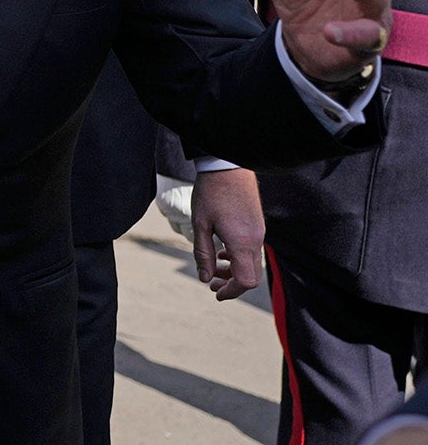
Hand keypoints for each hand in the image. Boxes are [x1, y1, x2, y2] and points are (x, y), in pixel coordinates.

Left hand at [191, 168, 264, 299]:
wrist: (227, 165)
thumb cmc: (210, 192)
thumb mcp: (200, 224)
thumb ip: (203, 253)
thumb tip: (205, 278)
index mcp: (242, 243)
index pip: (245, 281)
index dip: (231, 291)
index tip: (215, 293)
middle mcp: (255, 240)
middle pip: (250, 275)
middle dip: (231, 284)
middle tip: (211, 284)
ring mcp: (259, 232)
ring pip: (251, 263)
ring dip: (234, 270)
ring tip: (214, 268)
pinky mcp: (257, 224)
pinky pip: (251, 250)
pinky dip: (238, 257)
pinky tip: (222, 251)